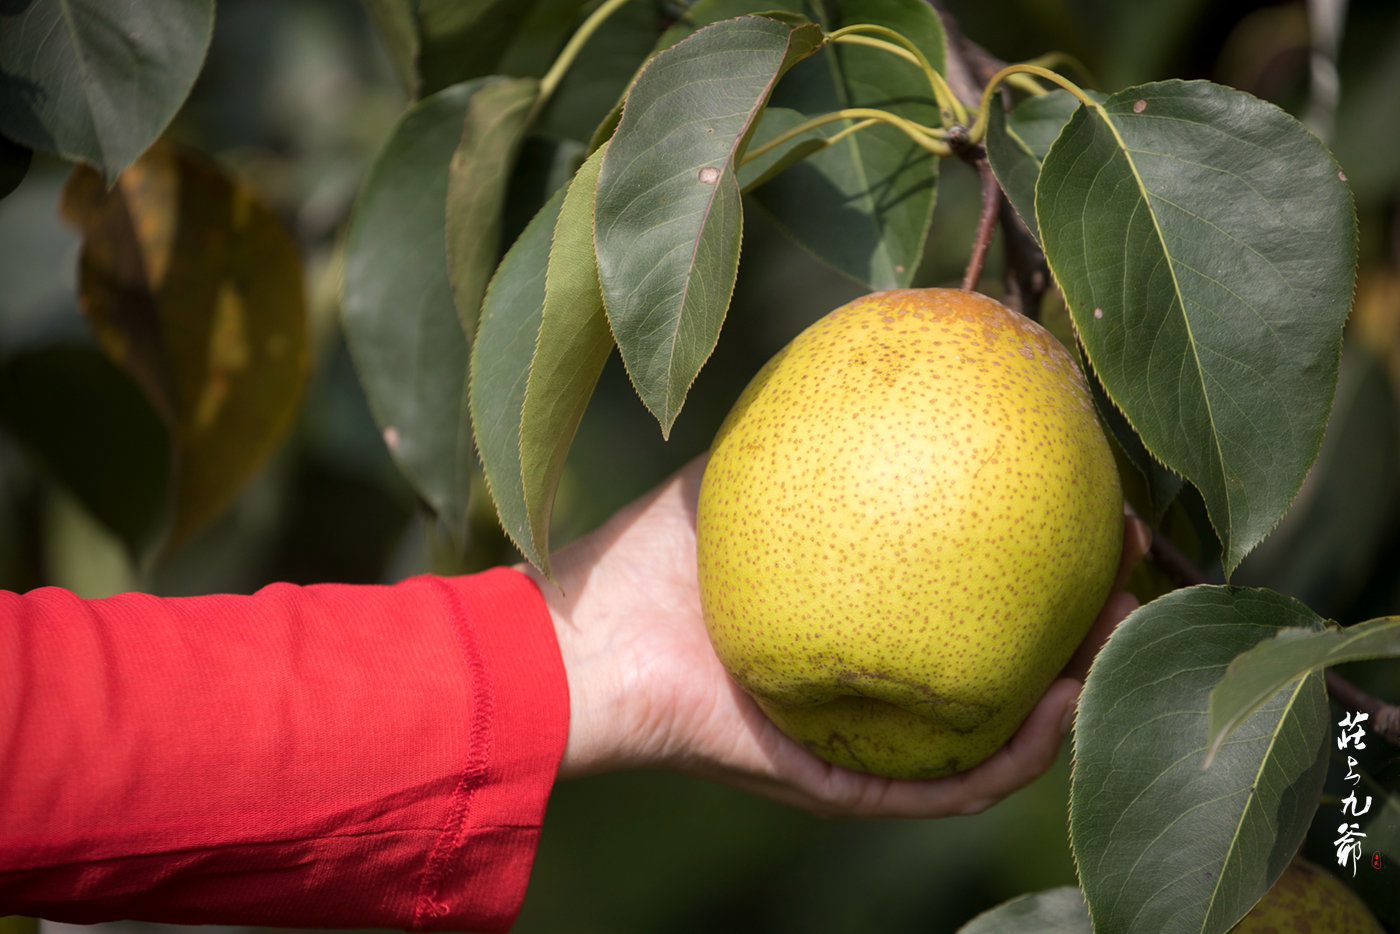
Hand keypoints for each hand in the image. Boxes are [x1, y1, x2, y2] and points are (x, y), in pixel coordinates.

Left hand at [521, 455, 1150, 817]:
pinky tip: (1058, 708)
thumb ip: (813, 415)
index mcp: (859, 624)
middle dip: (1085, 629)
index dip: (1045, 554)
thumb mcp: (747, 465)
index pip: (972, 596)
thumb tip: (888, 333)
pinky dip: (1011, 757)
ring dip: (1076, 702)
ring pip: (997, 743)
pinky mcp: (835, 784)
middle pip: (1005, 671)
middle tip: (1134, 572)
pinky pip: (942, 785)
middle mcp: (869, 689)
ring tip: (1124, 642)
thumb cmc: (655, 553)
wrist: (579, 638)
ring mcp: (859, 744)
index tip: (1100, 501)